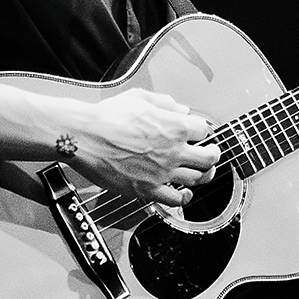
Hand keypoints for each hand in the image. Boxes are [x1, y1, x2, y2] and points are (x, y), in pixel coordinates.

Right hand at [73, 88, 219, 208]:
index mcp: (174, 126)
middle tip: (212, 154)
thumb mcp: (139, 97)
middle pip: (209, 158)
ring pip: (196, 179)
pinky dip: (184, 197)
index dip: (202, 130)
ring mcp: (162, 172)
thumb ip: (165, 102)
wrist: (85, 136)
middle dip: (213, 155)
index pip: (204, 130)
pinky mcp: (148, 189)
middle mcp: (173, 151)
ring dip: (203, 176)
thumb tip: (181, 108)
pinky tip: (185, 193)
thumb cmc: (107, 117)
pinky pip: (175, 200)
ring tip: (202, 173)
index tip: (200, 132)